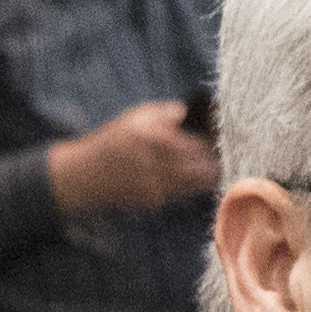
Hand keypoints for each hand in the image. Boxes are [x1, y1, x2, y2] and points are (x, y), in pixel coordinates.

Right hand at [47, 99, 219, 217]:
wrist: (86, 176)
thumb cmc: (112, 141)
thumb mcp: (135, 116)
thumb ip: (165, 112)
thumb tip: (189, 110)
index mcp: (155, 139)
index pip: (200, 143)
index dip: (216, 140)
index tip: (223, 134)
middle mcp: (158, 165)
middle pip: (205, 168)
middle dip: (217, 159)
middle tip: (224, 150)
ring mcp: (157, 186)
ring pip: (197, 184)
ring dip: (208, 173)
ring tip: (214, 162)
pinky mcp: (154, 200)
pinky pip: (183, 192)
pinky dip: (191, 183)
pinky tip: (192, 173)